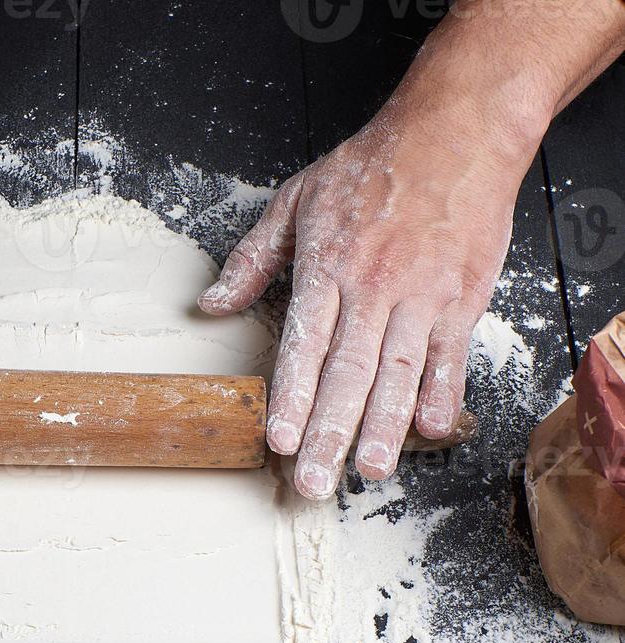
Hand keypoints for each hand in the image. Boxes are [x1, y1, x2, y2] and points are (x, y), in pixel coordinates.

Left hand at [197, 106, 533, 499]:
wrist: (457, 131)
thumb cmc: (374, 165)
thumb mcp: (296, 200)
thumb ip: (252, 258)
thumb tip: (211, 304)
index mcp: (327, 268)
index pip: (303, 346)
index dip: (290, 396)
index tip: (277, 439)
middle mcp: (373, 288)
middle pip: (347, 373)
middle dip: (329, 432)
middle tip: (313, 481)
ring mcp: (421, 295)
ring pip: (398, 372)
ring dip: (383, 426)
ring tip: (369, 471)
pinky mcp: (462, 297)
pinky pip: (450, 354)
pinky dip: (442, 392)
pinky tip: (431, 429)